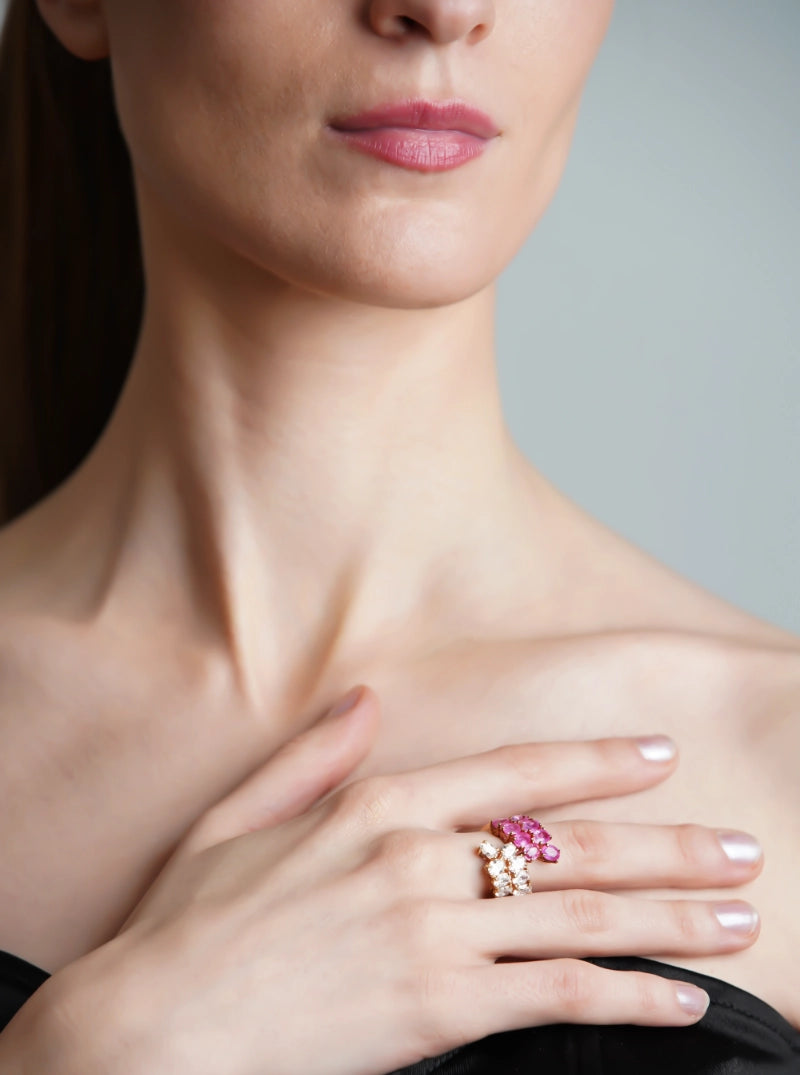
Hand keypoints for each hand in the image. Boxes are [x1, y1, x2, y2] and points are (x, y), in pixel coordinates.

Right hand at [40, 685, 761, 1074]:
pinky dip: (627, 995)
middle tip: (738, 850)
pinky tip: (678, 999)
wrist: (154, 1029)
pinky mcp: (441, 1012)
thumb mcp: (240, 815)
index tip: (657, 757)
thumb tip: (363, 698)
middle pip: (570, 846)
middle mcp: (418, 860)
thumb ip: (314, 754)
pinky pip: (558, 997)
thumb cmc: (192, 924)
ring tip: (736, 916)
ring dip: (670, 917)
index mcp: (376, 804)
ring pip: (581, 916)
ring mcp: (435, 937)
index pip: (513, 773)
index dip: (593, 762)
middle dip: (666, 846)